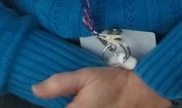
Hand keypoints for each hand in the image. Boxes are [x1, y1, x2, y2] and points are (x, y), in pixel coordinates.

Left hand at [32, 67, 171, 107]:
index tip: (65, 101)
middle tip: (83, 101)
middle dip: (73, 107)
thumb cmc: (113, 82)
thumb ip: (58, 84)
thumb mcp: (85, 77)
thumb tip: (34, 89)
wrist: (146, 91)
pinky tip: (100, 107)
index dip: (56, 106)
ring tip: (92, 103)